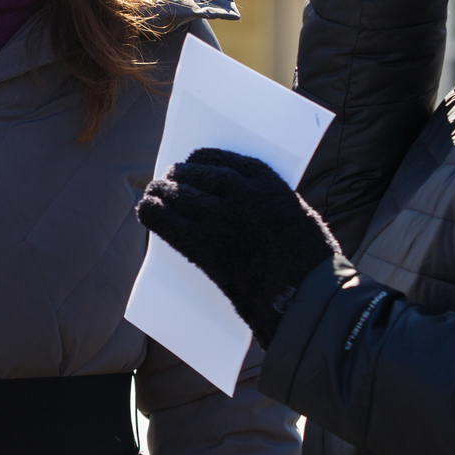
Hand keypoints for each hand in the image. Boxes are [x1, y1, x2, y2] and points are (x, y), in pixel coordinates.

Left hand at [136, 149, 341, 343]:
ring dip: (161, 192)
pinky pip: (169, 224)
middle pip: (195, 175)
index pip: (222, 159)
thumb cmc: (307, 260)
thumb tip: (240, 207)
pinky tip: (146, 211)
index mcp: (264, 182)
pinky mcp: (205, 247)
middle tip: (166, 180)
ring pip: (179, 196)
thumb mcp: (295, 215)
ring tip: (152, 193)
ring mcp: (220, 219)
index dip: (201, 160)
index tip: (191, 161)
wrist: (305, 294)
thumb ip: (267, 205)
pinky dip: (154, 214)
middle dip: (177, 176)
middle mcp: (238, 194)